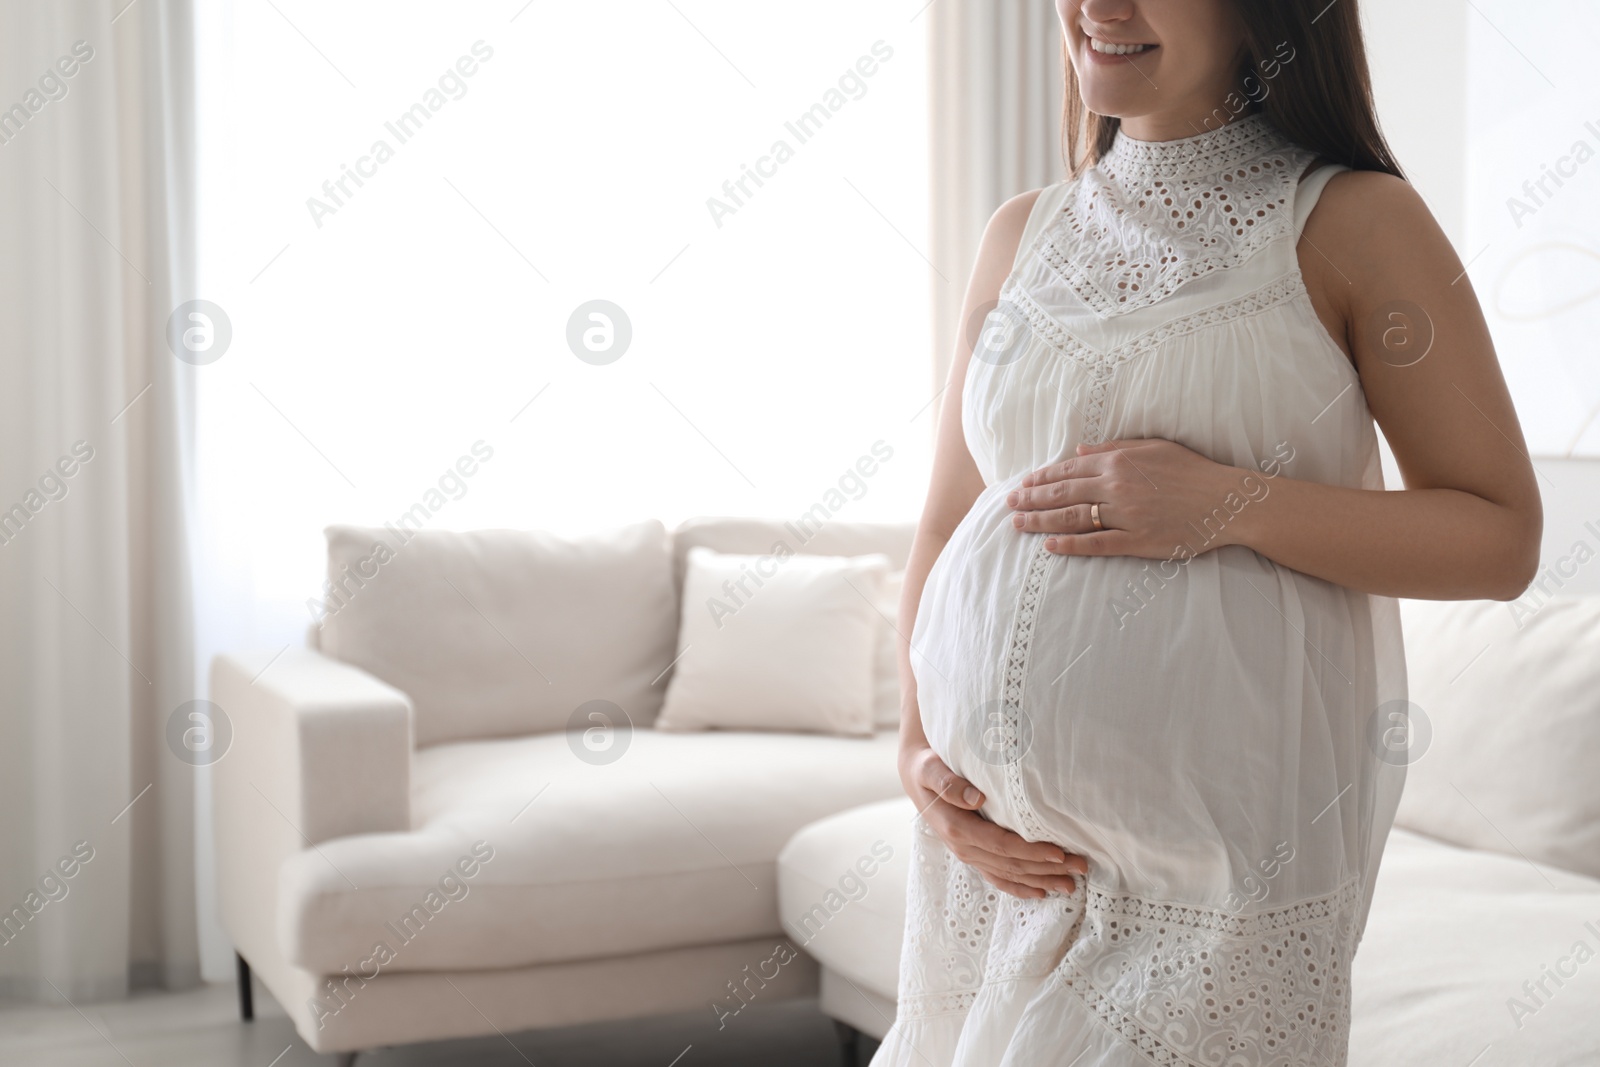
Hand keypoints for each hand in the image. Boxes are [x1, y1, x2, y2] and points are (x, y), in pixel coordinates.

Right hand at [899, 743, 1085, 898]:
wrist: (916, 777)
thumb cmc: (927, 767)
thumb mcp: (930, 768)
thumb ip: (949, 783)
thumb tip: (976, 797)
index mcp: (957, 828)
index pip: (1001, 845)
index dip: (1031, 852)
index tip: (1059, 853)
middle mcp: (964, 848)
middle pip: (1011, 864)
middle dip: (1046, 869)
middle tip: (1079, 869)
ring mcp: (969, 855)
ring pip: (1009, 875)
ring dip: (1040, 881)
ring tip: (1070, 885)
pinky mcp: (973, 855)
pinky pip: (998, 877)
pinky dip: (1020, 887)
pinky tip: (1041, 892)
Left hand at [1007, 438, 1254, 557]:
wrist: (1228, 501)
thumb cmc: (1193, 471)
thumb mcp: (1154, 448)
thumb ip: (1115, 448)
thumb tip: (1079, 450)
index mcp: (1119, 462)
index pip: (1069, 470)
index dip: (1041, 478)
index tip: (1022, 485)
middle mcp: (1117, 486)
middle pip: (1062, 493)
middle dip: (1031, 500)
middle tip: (1009, 506)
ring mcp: (1126, 515)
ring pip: (1072, 518)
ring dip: (1041, 521)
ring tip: (1018, 525)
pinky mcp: (1137, 541)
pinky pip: (1095, 544)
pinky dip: (1070, 545)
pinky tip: (1049, 547)